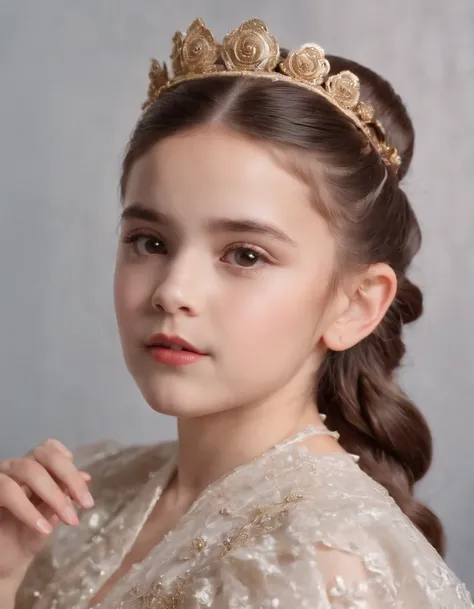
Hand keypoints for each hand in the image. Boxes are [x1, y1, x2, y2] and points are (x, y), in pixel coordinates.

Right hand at [0, 438, 93, 584]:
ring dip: (54, 494)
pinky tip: (44, 528)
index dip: (71, 467)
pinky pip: (8, 491)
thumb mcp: (50, 514)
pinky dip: (29, 510)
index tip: (85, 494)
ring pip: (28, 469)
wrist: (4, 562)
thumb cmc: (26, 534)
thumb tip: (86, 477)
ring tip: (70, 519)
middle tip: (87, 504)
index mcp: (32, 466)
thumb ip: (64, 494)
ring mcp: (0, 477)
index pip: (52, 449)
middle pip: (44, 454)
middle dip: (69, 477)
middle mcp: (15, 466)